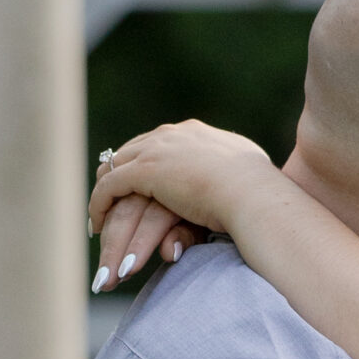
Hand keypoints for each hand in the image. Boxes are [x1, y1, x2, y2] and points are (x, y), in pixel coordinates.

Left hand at [88, 124, 275, 291]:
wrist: (253, 193)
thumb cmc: (260, 192)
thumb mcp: (245, 174)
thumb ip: (230, 173)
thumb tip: (232, 182)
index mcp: (194, 133)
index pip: (156, 143)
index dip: (142, 164)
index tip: (136, 185)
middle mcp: (171, 134)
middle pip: (130, 152)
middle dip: (116, 176)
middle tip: (108, 201)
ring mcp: (157, 149)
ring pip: (115, 169)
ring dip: (105, 195)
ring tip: (99, 217)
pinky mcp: (145, 171)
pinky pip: (109, 187)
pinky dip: (99, 205)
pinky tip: (97, 226)